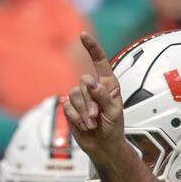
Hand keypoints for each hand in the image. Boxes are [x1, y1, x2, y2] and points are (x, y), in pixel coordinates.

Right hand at [61, 33, 124, 158]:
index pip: (99, 62)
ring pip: (73, 94)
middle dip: (89, 102)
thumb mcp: (113, 111)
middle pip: (83, 82)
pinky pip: (67, 105)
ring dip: (83, 112)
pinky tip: (84, 125)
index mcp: (108, 84)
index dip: (91, 48)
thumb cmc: (113, 128)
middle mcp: (93, 87)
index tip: (83, 35)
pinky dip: (76, 117)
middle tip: (97, 117)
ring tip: (92, 123)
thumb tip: (89, 80)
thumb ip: (102, 95)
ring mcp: (80, 97)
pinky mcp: (70, 107)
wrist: (103, 146)